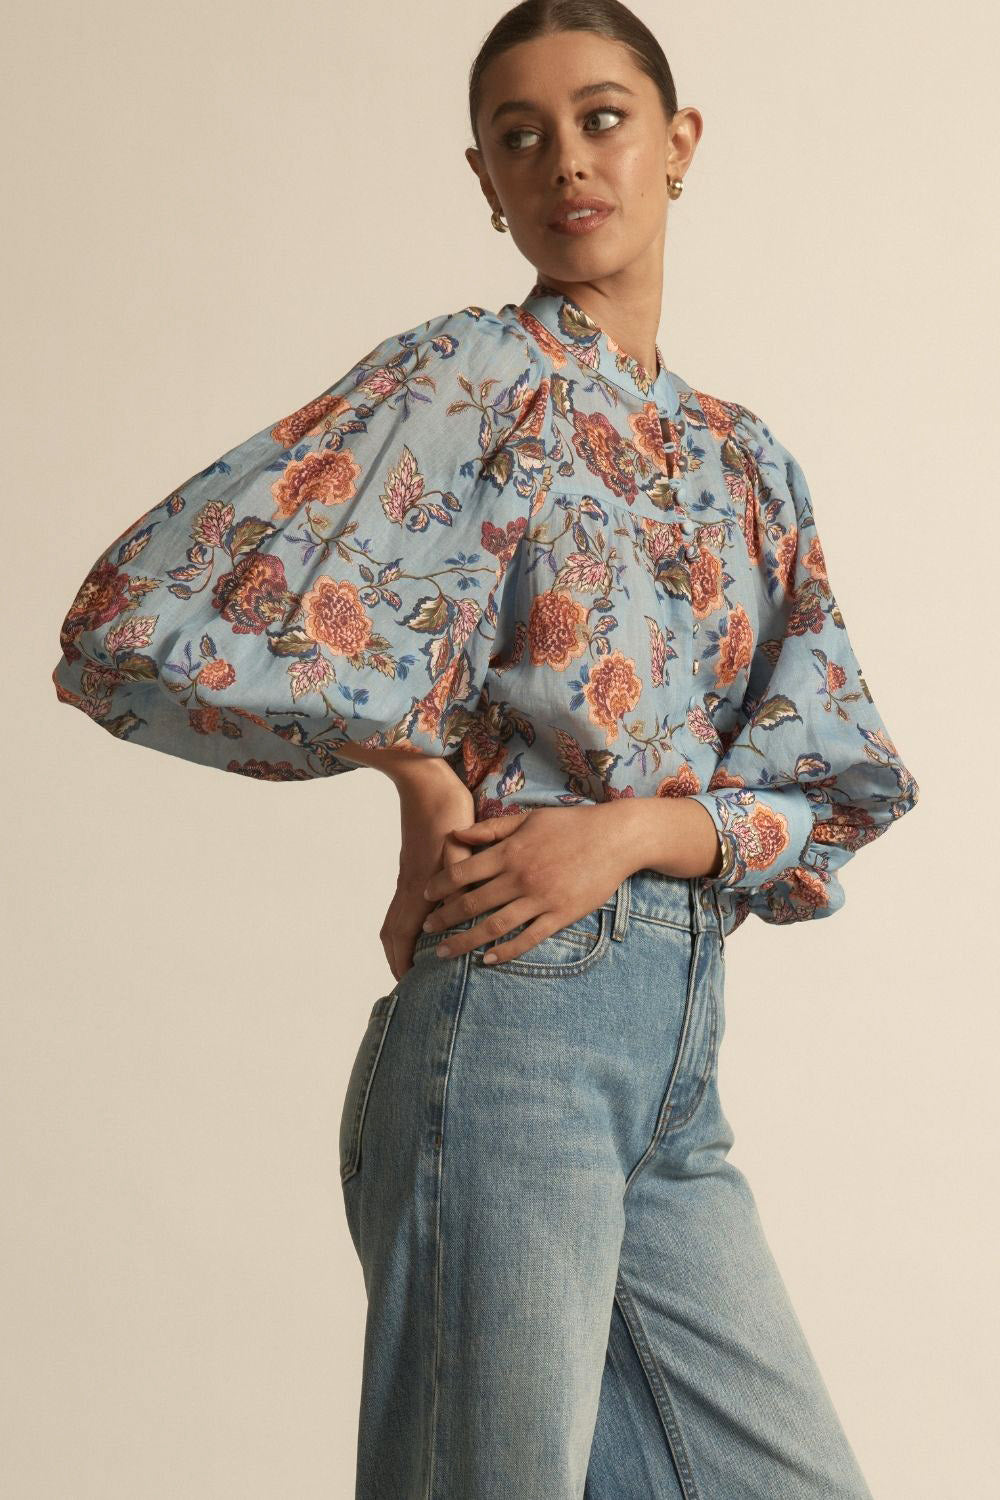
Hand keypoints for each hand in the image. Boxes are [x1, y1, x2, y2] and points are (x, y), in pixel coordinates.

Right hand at [379, 761, 475, 981]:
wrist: (424, 783)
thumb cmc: (447, 810)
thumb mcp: (460, 846)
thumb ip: (461, 878)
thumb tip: (464, 910)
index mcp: (421, 886)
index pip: (405, 934)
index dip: (405, 960)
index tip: (412, 983)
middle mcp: (410, 885)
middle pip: (392, 932)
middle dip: (397, 960)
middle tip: (408, 983)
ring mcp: (408, 876)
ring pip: (394, 919)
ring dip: (398, 944)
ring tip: (410, 962)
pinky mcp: (412, 867)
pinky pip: (400, 906)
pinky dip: (404, 925)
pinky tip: (420, 926)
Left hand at [419, 804, 634, 964]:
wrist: (616, 837)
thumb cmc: (571, 824)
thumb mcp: (528, 818)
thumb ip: (491, 829)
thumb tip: (456, 835)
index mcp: (510, 851)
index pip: (462, 872)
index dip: (439, 885)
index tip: (426, 895)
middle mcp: (521, 877)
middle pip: (472, 903)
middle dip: (444, 918)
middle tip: (427, 928)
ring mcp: (541, 898)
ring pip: (494, 926)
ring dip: (465, 941)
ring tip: (445, 952)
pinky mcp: (561, 914)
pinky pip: (528, 938)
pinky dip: (505, 951)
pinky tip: (487, 960)